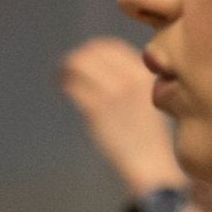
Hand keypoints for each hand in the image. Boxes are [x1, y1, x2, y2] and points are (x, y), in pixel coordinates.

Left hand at [61, 38, 180, 193]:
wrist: (150, 164)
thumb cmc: (149, 137)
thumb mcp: (150, 100)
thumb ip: (132, 81)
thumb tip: (108, 68)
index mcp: (144, 74)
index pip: (114, 47)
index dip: (95, 49)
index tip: (87, 56)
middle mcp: (130, 78)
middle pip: (94, 52)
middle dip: (79, 56)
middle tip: (68, 65)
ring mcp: (113, 92)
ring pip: (80, 64)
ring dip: (67, 66)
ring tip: (61, 74)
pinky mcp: (97, 109)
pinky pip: (74, 85)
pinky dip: (64, 81)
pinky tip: (61, 85)